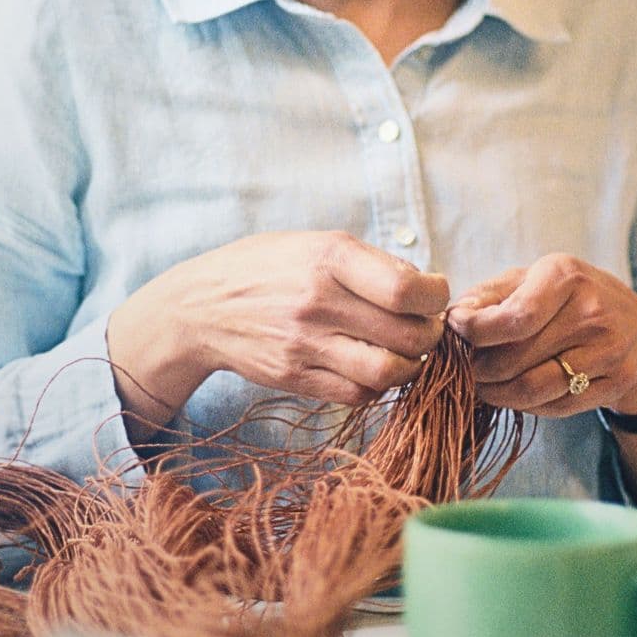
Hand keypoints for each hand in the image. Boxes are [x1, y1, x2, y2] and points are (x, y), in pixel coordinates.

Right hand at [108, 230, 447, 412]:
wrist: (200, 306)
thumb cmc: (268, 267)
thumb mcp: (314, 242)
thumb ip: (367, 263)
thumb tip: (424, 288)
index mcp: (330, 257)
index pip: (408, 290)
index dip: (436, 298)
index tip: (434, 297)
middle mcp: (318, 300)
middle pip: (407, 336)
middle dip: (430, 335)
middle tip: (424, 328)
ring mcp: (305, 344)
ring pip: (388, 372)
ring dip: (409, 366)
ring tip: (403, 352)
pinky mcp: (295, 377)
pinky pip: (358, 394)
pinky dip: (376, 386)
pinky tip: (370, 367)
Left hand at [447, 253, 636, 418]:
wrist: (634, 323)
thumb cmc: (567, 296)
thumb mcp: (531, 278)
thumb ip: (488, 295)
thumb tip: (452, 318)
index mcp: (566, 277)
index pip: (515, 318)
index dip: (476, 331)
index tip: (454, 330)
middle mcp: (592, 312)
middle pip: (518, 358)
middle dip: (478, 368)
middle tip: (461, 368)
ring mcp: (610, 350)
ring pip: (535, 389)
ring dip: (496, 393)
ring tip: (480, 385)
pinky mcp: (618, 382)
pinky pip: (557, 406)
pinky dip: (526, 405)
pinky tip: (513, 394)